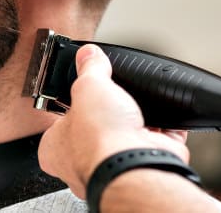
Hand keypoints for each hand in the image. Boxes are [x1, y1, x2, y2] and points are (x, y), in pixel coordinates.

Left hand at [37, 44, 189, 198]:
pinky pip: (159, 142)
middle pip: (96, 130)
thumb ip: (89, 69)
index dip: (71, 108)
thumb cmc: (98, 138)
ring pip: (127, 137)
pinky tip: (164, 114)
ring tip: (137, 104)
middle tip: (113, 100)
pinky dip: (166, 128)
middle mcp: (83, 163)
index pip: (58, 125)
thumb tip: (88, 54)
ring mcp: (116, 165)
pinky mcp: (146, 164)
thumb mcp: (87, 87)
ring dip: (137, 120)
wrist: (133, 163)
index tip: (82, 94)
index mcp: (55, 149)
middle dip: (108, 115)